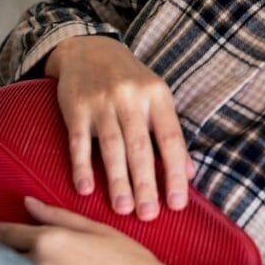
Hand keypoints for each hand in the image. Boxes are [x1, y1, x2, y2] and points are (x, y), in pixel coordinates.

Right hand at [44, 35, 192, 218]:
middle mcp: (131, 97)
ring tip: (123, 209)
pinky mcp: (75, 107)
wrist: (88, 49)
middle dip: (145, 184)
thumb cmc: (129, 80)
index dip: (175, 173)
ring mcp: (102, 102)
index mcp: (157, 96)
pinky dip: (82, 165)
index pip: (171, 139)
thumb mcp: (156, 97)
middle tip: (148, 215)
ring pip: (112, 147)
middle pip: (141, 147)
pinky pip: (78, 141)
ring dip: (117, 180)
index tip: (177, 204)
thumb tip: (189, 173)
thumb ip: (170, 133)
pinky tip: (85, 189)